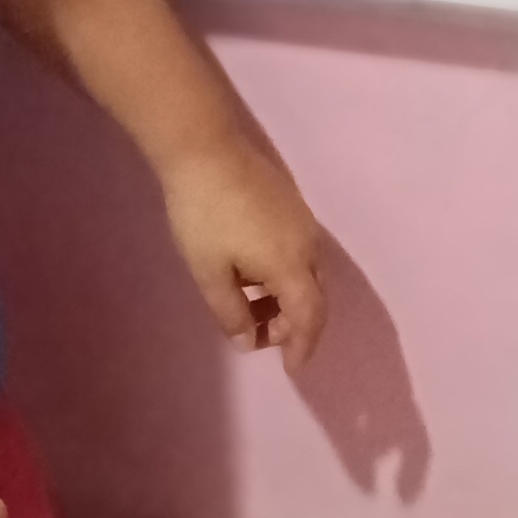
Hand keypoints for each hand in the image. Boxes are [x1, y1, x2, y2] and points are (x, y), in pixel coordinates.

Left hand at [163, 137, 330, 376]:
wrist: (205, 148)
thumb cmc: (204, 216)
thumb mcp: (210, 273)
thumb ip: (231, 313)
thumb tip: (249, 341)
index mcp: (290, 266)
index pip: (309, 317)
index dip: (303, 346)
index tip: (291, 368)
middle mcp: (306, 245)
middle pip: (314, 297)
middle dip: (294, 325)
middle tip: (263, 338)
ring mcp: (301, 222)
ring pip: (306, 274)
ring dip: (286, 299)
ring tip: (252, 308)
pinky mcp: (290, 205)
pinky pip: (298, 253)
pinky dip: (283, 276)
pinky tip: (252, 274)